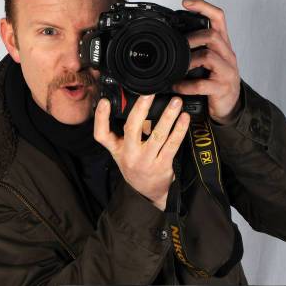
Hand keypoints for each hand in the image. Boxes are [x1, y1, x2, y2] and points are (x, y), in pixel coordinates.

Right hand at [94, 95, 189, 210]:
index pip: (102, 135)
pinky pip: (172, 144)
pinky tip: (184, 118)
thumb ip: (123, 134)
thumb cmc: (136, 167)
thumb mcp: (123, 153)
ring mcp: (146, 161)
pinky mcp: (162, 165)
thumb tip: (135, 106)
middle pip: (131, 129)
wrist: (148, 193)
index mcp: (117, 150)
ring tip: (176, 102)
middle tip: (149, 93)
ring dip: (168, 116)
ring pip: (157, 135)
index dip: (100, 118)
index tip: (104, 102)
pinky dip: (179, 130)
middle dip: (141, 109)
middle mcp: (130, 155)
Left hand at [171, 0, 240, 124]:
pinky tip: (177, 86)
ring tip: (176, 67)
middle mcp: (228, 55)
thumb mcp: (210, 62)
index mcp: (223, 46)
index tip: (186, 2)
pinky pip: (202, 84)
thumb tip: (174, 41)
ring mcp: (227, 71)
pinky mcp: (222, 88)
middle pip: (213, 36)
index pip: (219, 18)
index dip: (203, 7)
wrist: (231, 106)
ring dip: (188, 60)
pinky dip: (186, 85)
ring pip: (209, 57)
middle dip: (192, 37)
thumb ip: (198, 50)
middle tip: (178, 45)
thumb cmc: (217, 82)